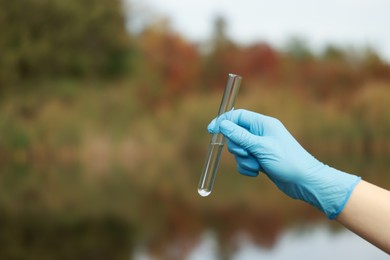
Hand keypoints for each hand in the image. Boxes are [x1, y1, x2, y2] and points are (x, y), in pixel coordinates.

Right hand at [208, 109, 360, 218]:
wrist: (304, 181)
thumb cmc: (287, 161)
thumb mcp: (261, 147)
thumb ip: (240, 136)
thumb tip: (223, 124)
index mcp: (263, 124)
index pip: (238, 116)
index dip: (223, 121)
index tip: (211, 130)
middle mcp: (261, 133)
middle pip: (235, 135)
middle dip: (237, 147)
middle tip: (248, 154)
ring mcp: (260, 147)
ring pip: (238, 150)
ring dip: (243, 160)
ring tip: (257, 166)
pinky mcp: (260, 160)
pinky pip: (244, 161)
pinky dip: (247, 167)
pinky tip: (258, 172)